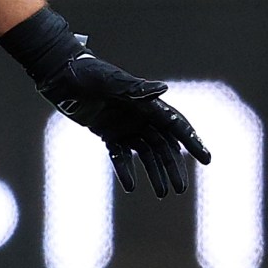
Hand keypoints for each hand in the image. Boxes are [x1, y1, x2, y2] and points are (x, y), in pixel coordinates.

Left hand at [38, 52, 211, 197]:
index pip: (176, 125)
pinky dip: (125, 170)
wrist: (60, 74)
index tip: (207, 159)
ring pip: (146, 153)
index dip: (192, 142)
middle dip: (173, 167)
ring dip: (154, 173)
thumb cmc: (86, 72)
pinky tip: (130, 186)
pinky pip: (120, 155)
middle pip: (164, 145)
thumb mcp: (108, 79)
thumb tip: (162, 89)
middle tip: (180, 189)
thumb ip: (133, 87)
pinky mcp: (108, 133)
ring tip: (161, 194)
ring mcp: (125, 125)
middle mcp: (140, 115)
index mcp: (146, 103)